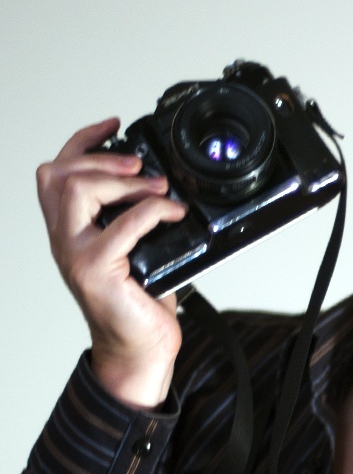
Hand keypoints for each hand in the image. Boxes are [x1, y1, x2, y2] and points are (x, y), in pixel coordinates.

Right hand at [37, 118, 188, 407]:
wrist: (139, 349)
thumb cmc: (139, 303)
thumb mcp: (138, 250)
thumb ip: (137, 219)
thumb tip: (168, 186)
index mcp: (72, 230)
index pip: (58, 172)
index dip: (83, 141)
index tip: (114, 125)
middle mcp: (65, 240)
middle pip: (57, 175)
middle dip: (100, 157)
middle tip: (139, 163)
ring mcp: (75, 255)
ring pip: (77, 191)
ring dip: (123, 180)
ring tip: (157, 187)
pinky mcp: (95, 271)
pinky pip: (122, 226)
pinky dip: (152, 211)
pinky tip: (174, 214)